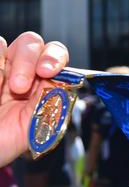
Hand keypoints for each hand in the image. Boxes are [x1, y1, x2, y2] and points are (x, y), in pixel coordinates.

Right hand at [0, 32, 68, 165]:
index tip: (48, 72)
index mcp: (42, 82)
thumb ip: (53, 103)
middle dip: (28, 60)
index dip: (55, 58)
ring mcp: (0, 68)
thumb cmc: (5, 143)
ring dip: (6, 67)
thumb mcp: (35, 127)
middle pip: (32, 43)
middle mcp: (22, 71)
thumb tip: (64, 83)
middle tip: (20, 87)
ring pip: (5, 44)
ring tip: (1, 91)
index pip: (56, 56)